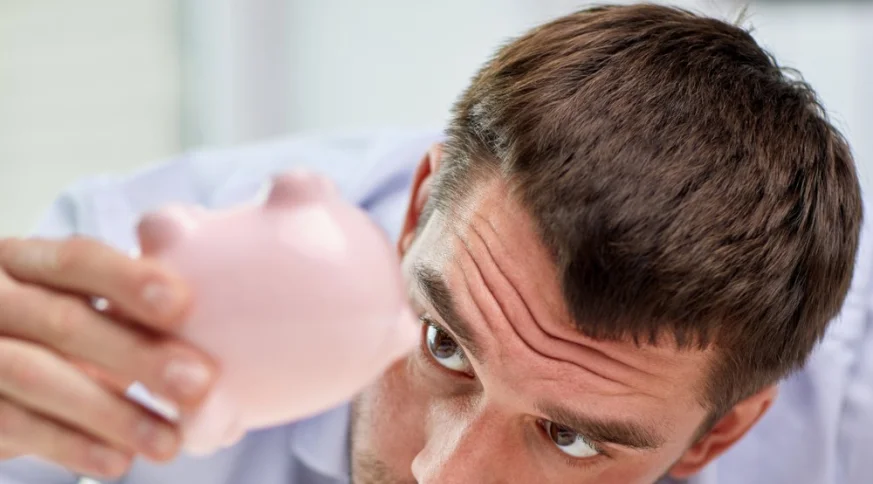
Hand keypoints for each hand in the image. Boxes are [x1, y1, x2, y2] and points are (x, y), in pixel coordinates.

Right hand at [0, 237, 216, 477]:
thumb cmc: (47, 331)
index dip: (129, 280)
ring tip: (168, 441)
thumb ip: (130, 307)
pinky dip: (70, 445)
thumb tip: (217, 344)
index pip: (77, 260)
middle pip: (64, 321)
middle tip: (197, 383)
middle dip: (136, 354)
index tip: (182, 303)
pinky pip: (16, 425)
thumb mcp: (77, 304)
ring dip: (111, 412)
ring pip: (37, 376)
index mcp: (26, 262)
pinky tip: (118, 459)